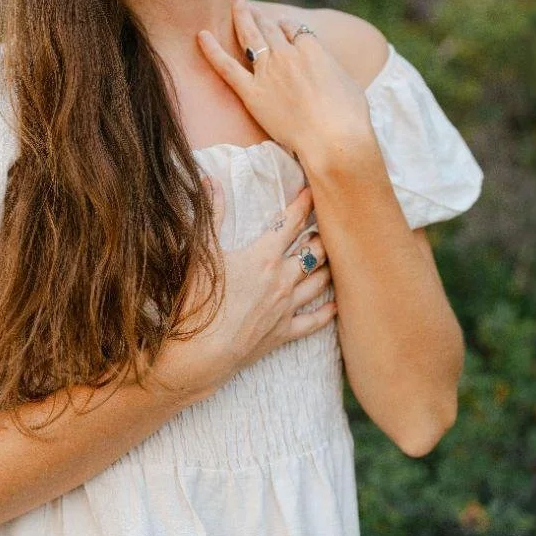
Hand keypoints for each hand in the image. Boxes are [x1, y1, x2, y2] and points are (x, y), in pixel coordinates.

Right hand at [155, 177, 336, 401]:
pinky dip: (327, 311)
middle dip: (324, 235)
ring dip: (328, 267)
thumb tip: (210, 181)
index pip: (290, 223)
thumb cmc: (198, 301)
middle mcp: (282, 280)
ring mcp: (286, 308)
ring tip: (336, 255)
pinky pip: (314, 321)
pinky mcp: (284, 333)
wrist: (201, 353)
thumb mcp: (202, 252)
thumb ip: (211, 214)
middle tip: (330, 223)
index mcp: (264, 257)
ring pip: (319, 282)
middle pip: (314, 252)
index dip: (303, 205)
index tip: (313, 191)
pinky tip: (336, 305)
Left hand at [197, 0, 371, 165]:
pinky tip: (201, 36)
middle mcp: (288, 54)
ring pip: (251, 35)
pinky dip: (212, 50)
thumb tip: (328, 74)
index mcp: (313, 49)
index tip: (280, 24)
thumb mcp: (349, 84)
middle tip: (244, 0)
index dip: (286, 25)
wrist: (335, 138)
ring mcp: (268, 72)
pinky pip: (227, 67)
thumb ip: (333, 72)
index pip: (294, 29)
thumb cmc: (349, 117)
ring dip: (240, 14)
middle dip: (257, 12)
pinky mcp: (253, 93)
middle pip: (269, 26)